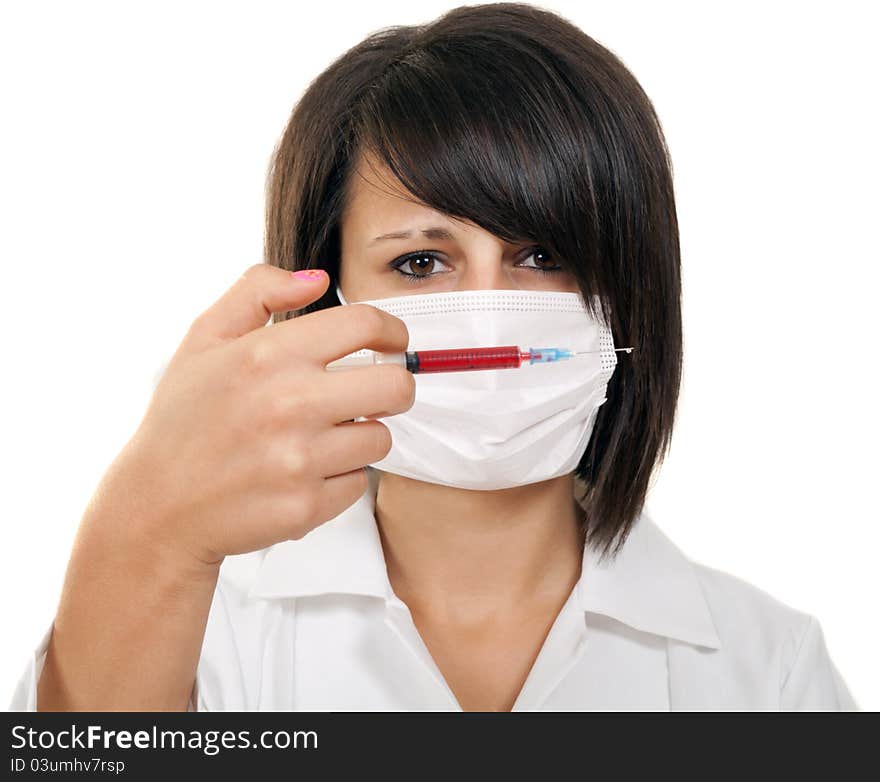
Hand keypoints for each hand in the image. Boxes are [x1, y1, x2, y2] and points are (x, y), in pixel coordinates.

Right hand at [109, 263, 413, 566]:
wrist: (157, 507)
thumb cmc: (182, 420)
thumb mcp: (203, 340)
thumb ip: (257, 293)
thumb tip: (316, 278)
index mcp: (267, 355)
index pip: (364, 325)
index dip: (391, 330)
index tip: (392, 341)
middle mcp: (289, 404)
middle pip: (395, 386)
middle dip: (394, 386)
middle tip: (374, 392)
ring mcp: (300, 459)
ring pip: (380, 438)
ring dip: (360, 436)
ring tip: (321, 437)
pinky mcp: (307, 506)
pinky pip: (359, 483)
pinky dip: (340, 478)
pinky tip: (304, 473)